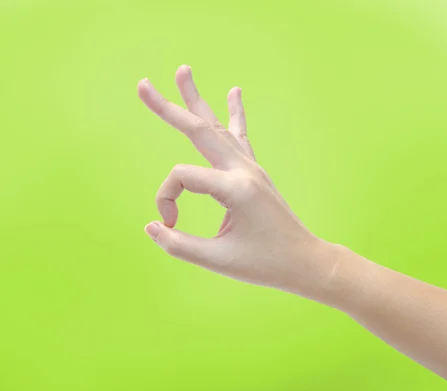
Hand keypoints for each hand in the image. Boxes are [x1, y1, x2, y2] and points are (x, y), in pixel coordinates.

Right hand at [138, 65, 336, 296]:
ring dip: (199, 100)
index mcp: (235, 188)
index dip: (165, 199)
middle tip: (142, 84)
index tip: (171, 225)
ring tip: (184, 71)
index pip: (181, 177)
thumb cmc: (264, 264)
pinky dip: (234, 114)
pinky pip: (240, 136)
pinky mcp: (255, 173)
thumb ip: (179, 244)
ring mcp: (252, 168)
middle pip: (199, 130)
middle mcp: (244, 170)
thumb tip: (152, 227)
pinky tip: (234, 92)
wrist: (304, 261)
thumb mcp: (218, 260)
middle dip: (168, 108)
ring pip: (219, 127)